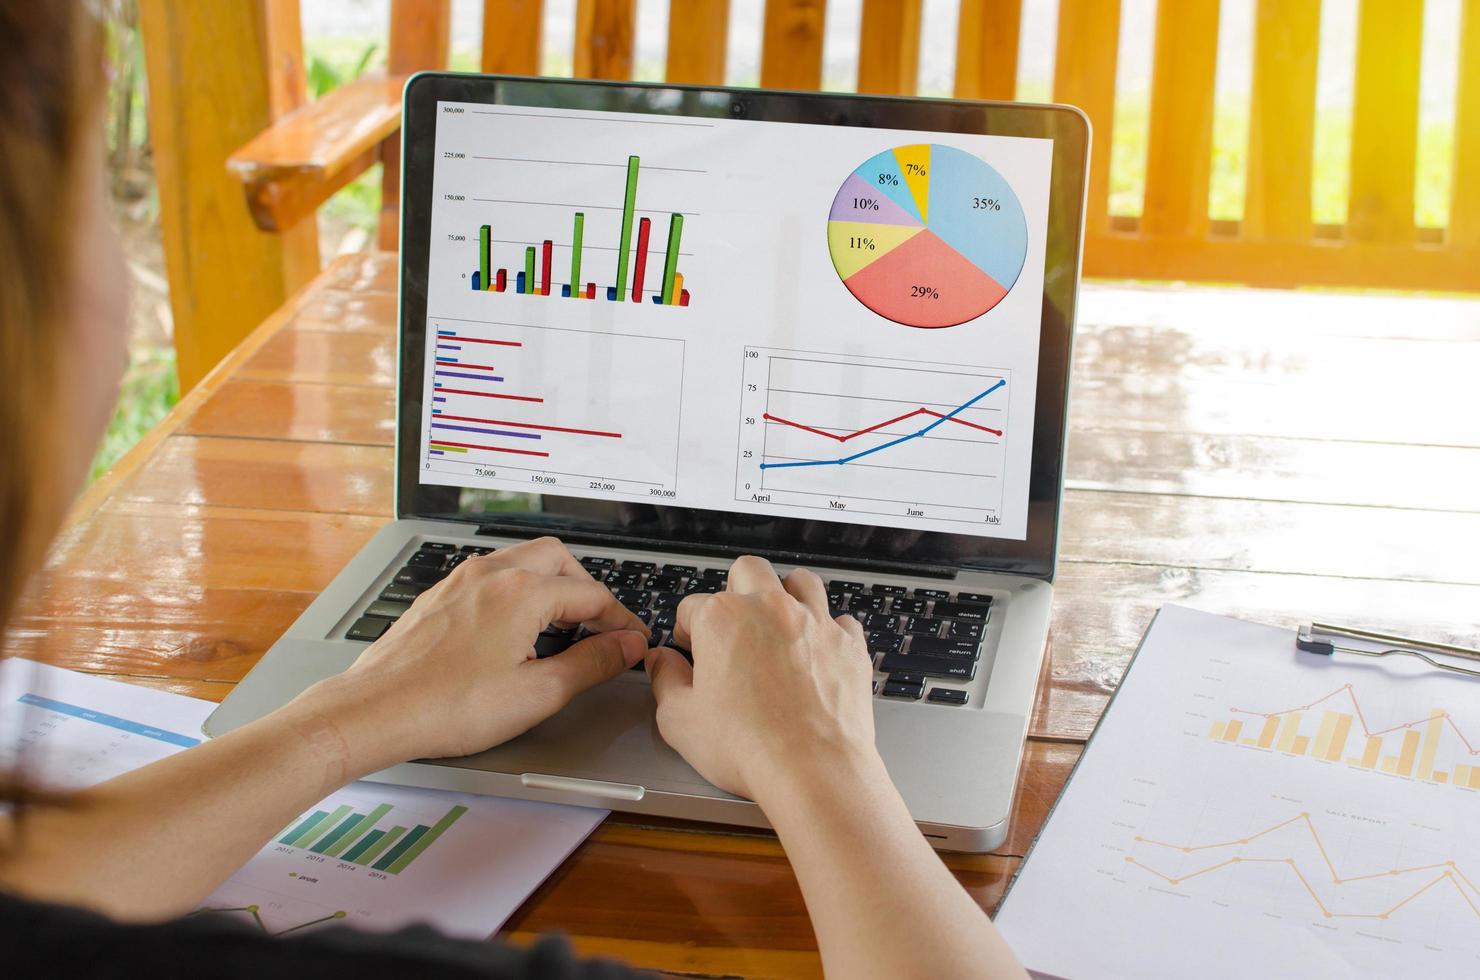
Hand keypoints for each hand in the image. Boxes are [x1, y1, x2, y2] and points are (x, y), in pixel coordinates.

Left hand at [320, 537, 648, 761]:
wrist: (376, 711)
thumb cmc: (448, 706)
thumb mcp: (538, 693)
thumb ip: (592, 663)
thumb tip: (627, 645)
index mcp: (522, 592)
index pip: (592, 595)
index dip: (620, 621)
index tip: (632, 643)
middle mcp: (492, 574)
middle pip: (558, 560)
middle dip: (586, 589)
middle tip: (598, 625)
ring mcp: (460, 581)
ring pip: (521, 561)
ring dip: (550, 585)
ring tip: (559, 626)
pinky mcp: (439, 596)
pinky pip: (490, 576)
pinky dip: (516, 591)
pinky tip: (513, 629)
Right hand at [644, 556, 879, 801]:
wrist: (813, 770)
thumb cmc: (749, 746)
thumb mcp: (679, 720)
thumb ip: (665, 680)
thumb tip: (661, 662)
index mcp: (723, 619)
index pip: (692, 605)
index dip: (686, 629)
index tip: (690, 648)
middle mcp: (771, 609)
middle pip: (748, 571)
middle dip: (735, 589)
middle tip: (732, 624)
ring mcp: (815, 622)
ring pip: (801, 582)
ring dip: (786, 595)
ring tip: (778, 623)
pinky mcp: (848, 645)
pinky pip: (841, 620)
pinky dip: (828, 631)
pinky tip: (818, 651)